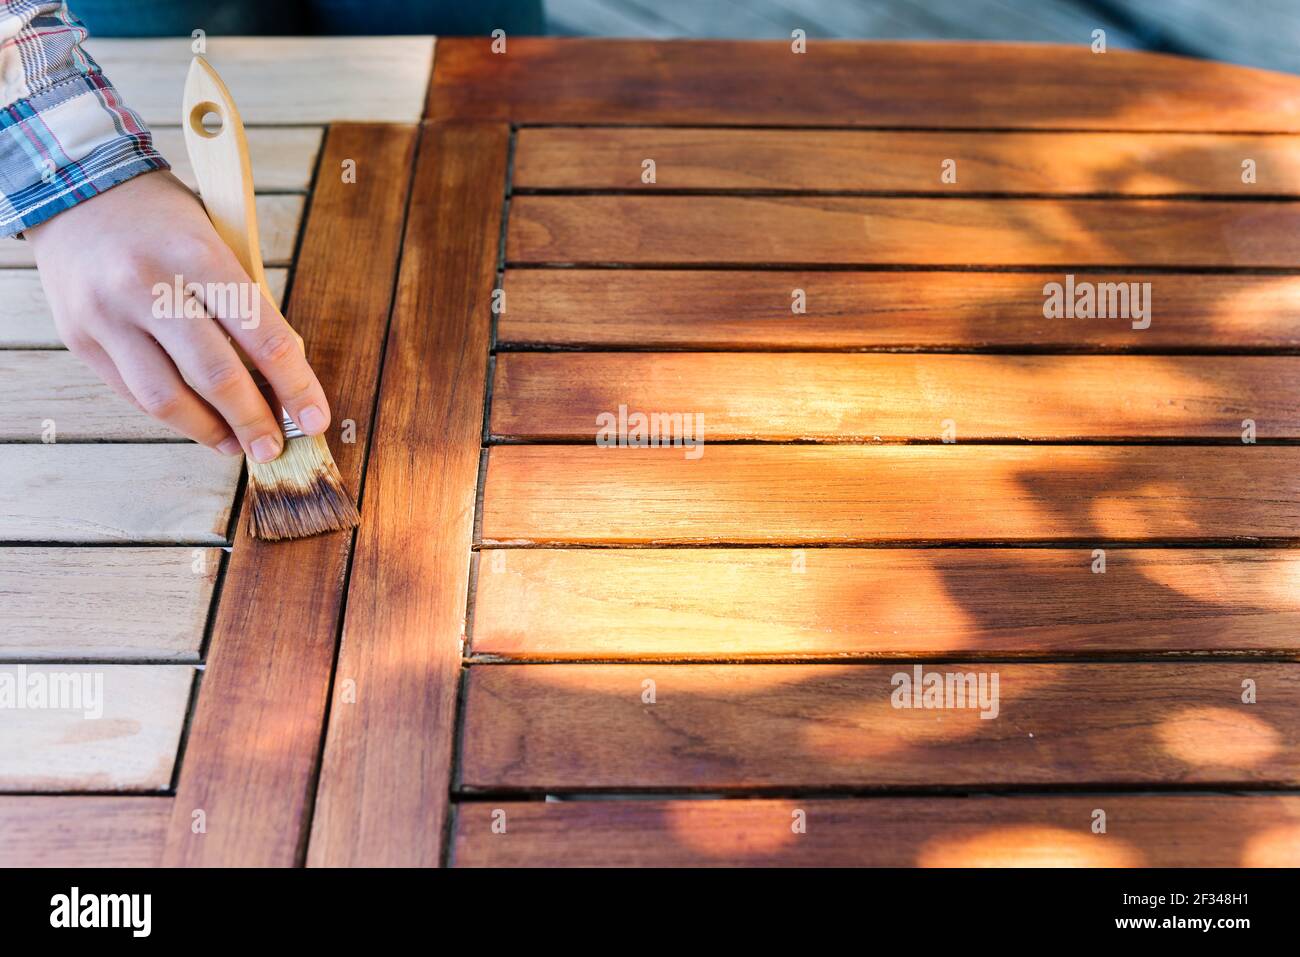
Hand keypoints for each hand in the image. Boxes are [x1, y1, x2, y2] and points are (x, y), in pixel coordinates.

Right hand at [26, 169, 329, 461]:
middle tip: (276, 446)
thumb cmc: (164, 221)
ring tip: (238, 444)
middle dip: (254, 421)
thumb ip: (247, 304)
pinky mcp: (79, 339)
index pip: (261, 334)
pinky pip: (134, 394)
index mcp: (197, 254)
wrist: (72, 188)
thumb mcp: (217, 241)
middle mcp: (147, 285)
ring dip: (211, 431)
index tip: (315, 419)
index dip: (295, 385)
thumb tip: (283, 378)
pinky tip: (200, 423)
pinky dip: (173, 415)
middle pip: (215, 375)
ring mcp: (106, 315)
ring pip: (167, 398)